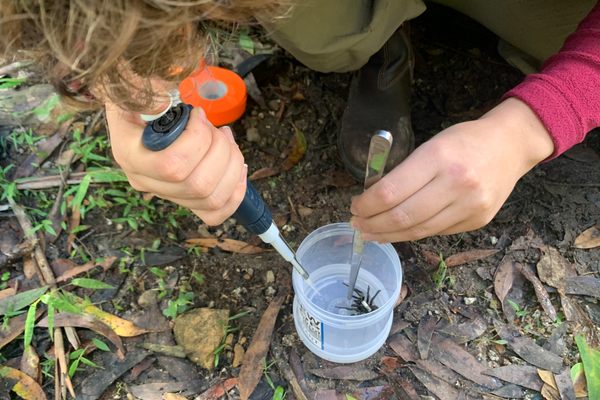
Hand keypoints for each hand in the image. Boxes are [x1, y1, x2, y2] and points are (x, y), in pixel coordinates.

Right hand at [105, 102, 246, 224]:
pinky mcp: (186, 198)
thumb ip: (151, 95)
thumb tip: (164, 107)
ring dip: (232, 165)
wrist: (139, 106)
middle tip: (219, 129)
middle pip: (198, 185)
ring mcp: (166, 193)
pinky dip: (235, 191)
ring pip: (211, 198)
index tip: (199, 114)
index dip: (198, 140)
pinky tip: (238, 167)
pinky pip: (215, 212)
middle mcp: (145, 180)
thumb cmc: (142, 93)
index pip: (171, 166)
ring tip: (227, 140)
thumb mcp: (139, 84)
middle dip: (221, 152)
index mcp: (129, 154)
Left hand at [350, 98, 554, 241]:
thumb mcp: (431, 145)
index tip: (354, 206)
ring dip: (388, 235)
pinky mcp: (478, 221)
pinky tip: (398, 232)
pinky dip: (412, 234)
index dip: (366, 205)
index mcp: (438, 158)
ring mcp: (470, 206)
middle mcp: (455, 184)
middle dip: (372, 225)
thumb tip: (374, 199)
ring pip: (418, 231)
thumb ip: (405, 172)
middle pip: (402, 217)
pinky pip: (436, 233)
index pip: (390, 192)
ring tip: (371, 233)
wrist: (510, 145)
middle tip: (357, 225)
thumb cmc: (464, 141)